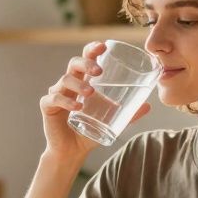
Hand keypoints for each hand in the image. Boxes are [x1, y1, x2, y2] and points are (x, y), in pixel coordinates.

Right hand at [39, 41, 150, 161]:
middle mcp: (69, 83)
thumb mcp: (112, 120)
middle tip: (98, 71)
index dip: (92, 50)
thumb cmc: (91, 130)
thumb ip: (129, 113)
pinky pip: (55, 98)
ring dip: (79, 84)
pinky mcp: (48, 106)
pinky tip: (77, 107)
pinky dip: (66, 101)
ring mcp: (57, 93)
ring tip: (91, 93)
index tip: (103, 46)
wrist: (73, 151)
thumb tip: (149, 106)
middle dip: (86, 63)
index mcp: (83, 81)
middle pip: (74, 64)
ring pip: (65, 80)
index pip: (85, 59)